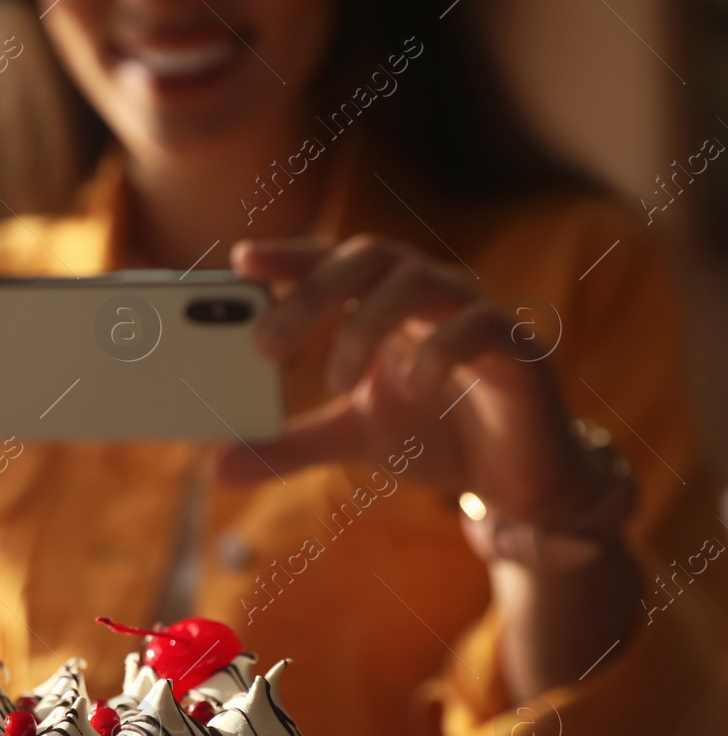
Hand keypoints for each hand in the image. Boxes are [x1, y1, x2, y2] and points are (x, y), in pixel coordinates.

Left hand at [219, 236, 597, 526]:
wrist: (516, 481)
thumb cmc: (436, 437)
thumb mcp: (351, 438)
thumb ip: (287, 445)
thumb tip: (216, 467)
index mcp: (385, 306)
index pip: (334, 262)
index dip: (291, 254)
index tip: (241, 259)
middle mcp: (428, 298)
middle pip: (371, 256)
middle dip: (313, 291)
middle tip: (266, 344)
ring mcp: (476, 315)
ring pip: (420, 280)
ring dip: (366, 324)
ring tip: (336, 379)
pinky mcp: (519, 349)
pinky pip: (480, 325)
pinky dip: (439, 350)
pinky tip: (412, 384)